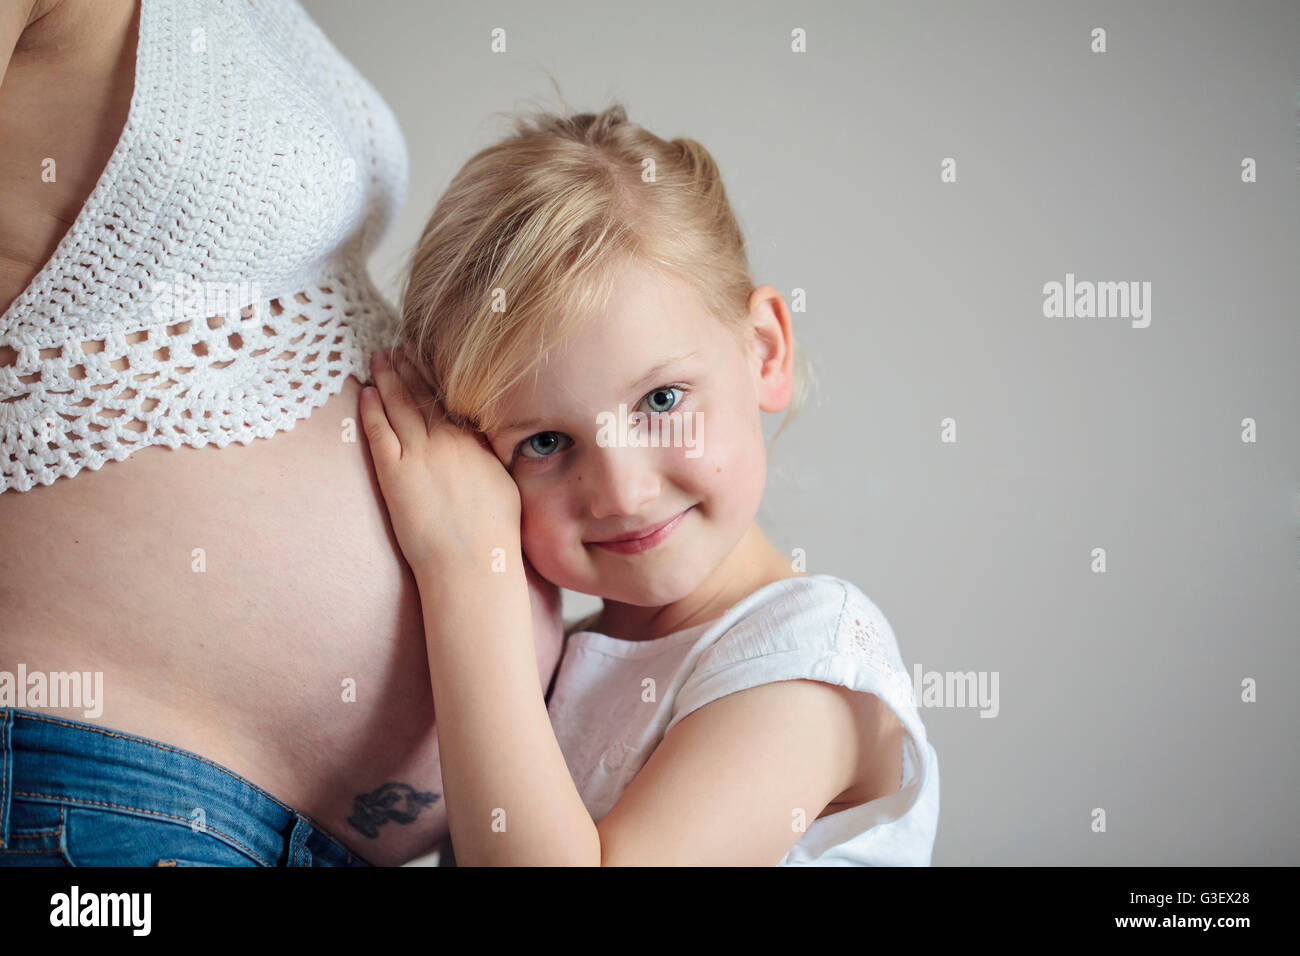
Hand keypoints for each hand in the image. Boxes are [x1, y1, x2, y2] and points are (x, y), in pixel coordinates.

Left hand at [359, 345, 521, 579]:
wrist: (472, 561)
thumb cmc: (494, 533)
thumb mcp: (504, 483)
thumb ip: (490, 455)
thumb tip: (486, 441)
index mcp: (474, 442)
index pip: (450, 397)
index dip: (435, 373)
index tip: (426, 355)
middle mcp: (446, 441)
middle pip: (422, 394)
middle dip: (407, 367)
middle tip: (396, 347)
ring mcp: (418, 455)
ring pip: (398, 406)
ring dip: (386, 379)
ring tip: (378, 359)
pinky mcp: (394, 474)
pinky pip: (379, 432)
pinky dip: (371, 410)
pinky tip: (365, 393)